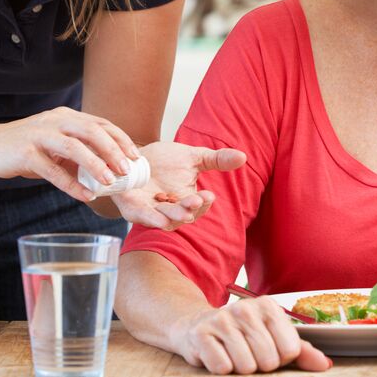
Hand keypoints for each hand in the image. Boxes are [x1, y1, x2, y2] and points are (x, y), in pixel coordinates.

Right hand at [0, 106, 137, 201]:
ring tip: (110, 182)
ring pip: (74, 147)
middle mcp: (55, 121)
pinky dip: (71, 184)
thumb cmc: (27, 148)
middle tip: (128, 170)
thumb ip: (79, 152)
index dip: (120, 139)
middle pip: (92, 131)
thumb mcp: (56, 144)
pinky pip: (52, 170)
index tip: (136, 156)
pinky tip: (85, 196)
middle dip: (113, 150)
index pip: (100, 123)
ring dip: (95, 165)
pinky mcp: (25, 153)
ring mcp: (39, 135)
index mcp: (66, 116)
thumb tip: (110, 170)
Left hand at [111, 141, 245, 229]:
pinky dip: (151, 219)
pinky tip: (159, 219)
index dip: (204, 203)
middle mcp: (171, 210)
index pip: (199, 206)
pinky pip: (143, 217)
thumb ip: (217, 159)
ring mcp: (151, 212)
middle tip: (196, 202)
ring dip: (174, 217)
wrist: (133, 157)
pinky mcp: (134, 210)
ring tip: (184, 213)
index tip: (209, 195)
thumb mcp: (193, 157)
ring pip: (165, 220)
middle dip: (190, 209)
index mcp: (187, 200)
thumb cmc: (165, 160)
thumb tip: (243, 156)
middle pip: (183, 215)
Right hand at [169, 297, 331, 373]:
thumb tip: (324, 364)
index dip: (280, 359)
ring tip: (232, 355)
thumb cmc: (242, 335)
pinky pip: (222, 367)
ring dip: (239, 369)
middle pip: (268, 360)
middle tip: (248, 354)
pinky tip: (217, 355)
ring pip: (246, 366)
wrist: (198, 327)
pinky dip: (221, 369)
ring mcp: (222, 319)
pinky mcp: (201, 333)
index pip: (289, 350)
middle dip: (259, 366)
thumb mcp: (272, 337)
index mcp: (268, 306)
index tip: (268, 350)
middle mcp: (246, 308)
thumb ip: (300, 351)